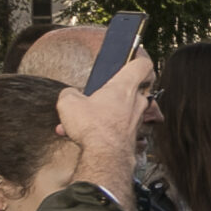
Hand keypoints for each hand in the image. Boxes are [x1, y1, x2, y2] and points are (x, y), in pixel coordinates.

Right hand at [56, 51, 156, 201]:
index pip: (142, 64)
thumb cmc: (93, 127)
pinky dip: (98, 130)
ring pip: (119, 111)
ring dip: (99, 114)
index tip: (135, 54)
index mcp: (124, 86)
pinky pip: (114, 128)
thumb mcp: (68, 103)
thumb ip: (69, 94)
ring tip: (74, 123)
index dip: (139, 57)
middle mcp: (136, 102)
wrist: (104, 157)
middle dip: (112, 91)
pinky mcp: (132, 135)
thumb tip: (70, 95)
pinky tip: (76, 136)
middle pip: (132, 88)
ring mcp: (136, 119)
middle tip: (95, 96)